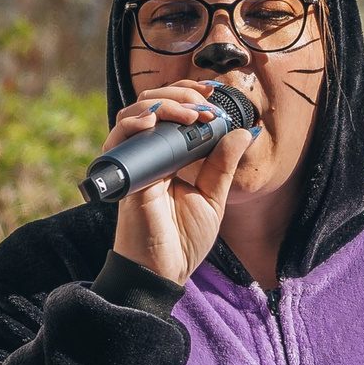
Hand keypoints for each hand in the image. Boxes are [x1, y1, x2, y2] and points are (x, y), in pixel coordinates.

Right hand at [106, 83, 256, 284]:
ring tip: (189, 113)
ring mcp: (136, 162)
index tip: (215, 96)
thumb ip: (223, 163)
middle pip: (153, 104)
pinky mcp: (125, 174)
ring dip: (163, 103)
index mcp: (171, 157)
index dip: (191, 96)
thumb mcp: (213, 197)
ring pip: (135, 113)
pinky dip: (133, 122)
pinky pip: (119, 138)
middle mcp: (150, 155)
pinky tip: (153, 120)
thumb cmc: (184, 240)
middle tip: (205, 102)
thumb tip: (244, 131)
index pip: (174, 112)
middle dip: (180, 93)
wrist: (164, 271)